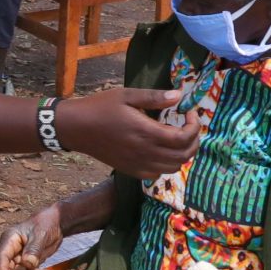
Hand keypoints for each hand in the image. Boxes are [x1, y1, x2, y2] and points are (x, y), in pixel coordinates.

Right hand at [0, 203, 65, 269]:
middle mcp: (11, 250)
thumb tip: (27, 264)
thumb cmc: (45, 224)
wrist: (56, 223)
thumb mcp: (40, 235)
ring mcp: (19, 257)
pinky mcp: (28, 263)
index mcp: (9, 239)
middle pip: (8, 269)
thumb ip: (33, 250)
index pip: (1, 258)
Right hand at [58, 88, 200, 178]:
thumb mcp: (127, 95)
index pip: (183, 138)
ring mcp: (138, 164)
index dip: (194, 127)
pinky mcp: (131, 170)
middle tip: (189, 125)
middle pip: (183, 155)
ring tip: (178, 137)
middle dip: (193, 140)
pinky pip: (158, 174)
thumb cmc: (101, 107)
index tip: (190, 113)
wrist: (77, 128)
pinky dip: (167, 164)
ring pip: (173, 167)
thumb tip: (179, 96)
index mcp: (146, 132)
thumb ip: (154, 97)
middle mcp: (145, 152)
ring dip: (182, 153)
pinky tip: (162, 149)